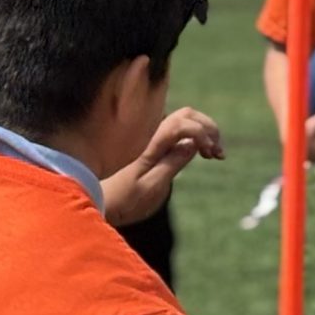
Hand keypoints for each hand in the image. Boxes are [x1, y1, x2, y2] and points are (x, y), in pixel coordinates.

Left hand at [104, 106, 223, 227]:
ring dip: (203, 132)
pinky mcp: (152, 144)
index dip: (202, 134)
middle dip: (208, 129)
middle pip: (187, 114)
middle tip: (217, 154)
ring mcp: (151, 137)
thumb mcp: (151, 186)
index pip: (182, 122)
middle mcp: (150, 133)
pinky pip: (178, 130)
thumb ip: (172, 162)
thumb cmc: (123, 199)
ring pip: (184, 119)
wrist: (97, 201)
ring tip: (213, 155)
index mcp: (149, 142)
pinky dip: (194, 137)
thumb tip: (192, 143)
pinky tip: (201, 152)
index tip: (211, 155)